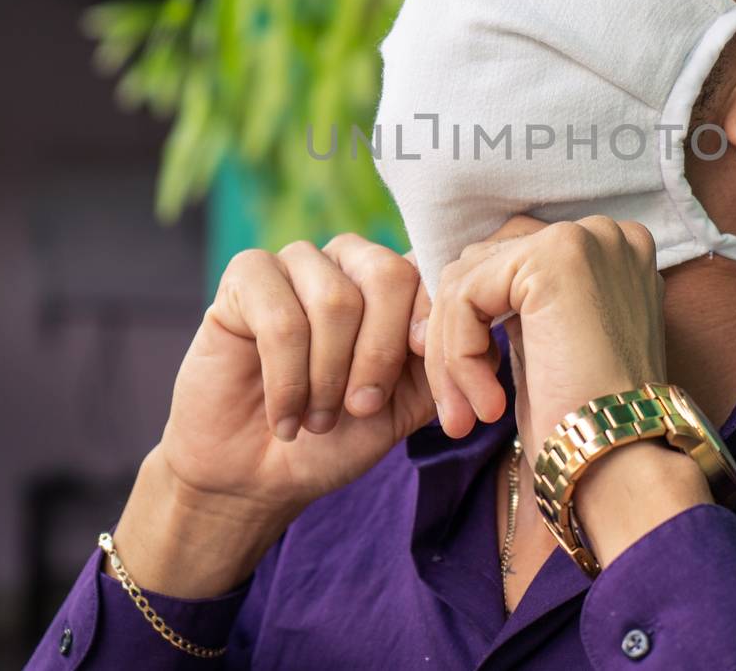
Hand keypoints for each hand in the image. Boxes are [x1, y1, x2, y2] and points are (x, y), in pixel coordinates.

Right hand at [114, 234, 435, 596]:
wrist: (259, 476)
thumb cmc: (337, 437)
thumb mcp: (406, 406)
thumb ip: (445, 366)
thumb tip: (490, 338)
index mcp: (396, 281)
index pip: (430, 276)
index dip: (430, 328)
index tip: (423, 375)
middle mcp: (349, 259)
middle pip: (387, 276)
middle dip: (379, 355)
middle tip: (360, 409)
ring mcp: (296, 262)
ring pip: (335, 301)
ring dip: (328, 377)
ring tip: (317, 420)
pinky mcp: (245, 277)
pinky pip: (280, 319)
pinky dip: (287, 381)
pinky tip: (284, 417)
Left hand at [423, 216, 710, 565]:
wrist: (622, 461)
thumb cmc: (585, 422)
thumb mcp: (548, 345)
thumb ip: (517, 305)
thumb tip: (453, 290)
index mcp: (606, 251)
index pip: (506, 262)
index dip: (471, 321)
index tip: (459, 383)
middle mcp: (602, 232)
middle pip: (482, 264)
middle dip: (454, 338)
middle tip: (454, 408)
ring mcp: (582, 238)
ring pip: (467, 281)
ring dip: (451, 357)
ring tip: (467, 417)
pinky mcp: (555, 257)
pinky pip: (467, 295)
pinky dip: (459, 356)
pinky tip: (486, 404)